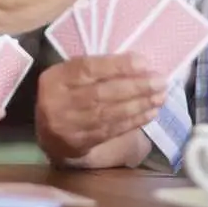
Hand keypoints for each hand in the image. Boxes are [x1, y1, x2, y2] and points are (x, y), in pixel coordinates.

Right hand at [35, 53, 167, 160]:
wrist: (47, 134)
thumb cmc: (66, 94)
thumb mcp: (71, 75)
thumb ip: (97, 69)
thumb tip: (137, 64)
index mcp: (56, 78)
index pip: (87, 68)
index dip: (117, 66)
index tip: (143, 63)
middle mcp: (59, 102)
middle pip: (101, 93)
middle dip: (135, 87)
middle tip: (160, 81)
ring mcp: (69, 125)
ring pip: (108, 114)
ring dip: (138, 105)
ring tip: (159, 97)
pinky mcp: (80, 143)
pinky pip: (111, 130)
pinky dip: (133, 121)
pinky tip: (150, 113)